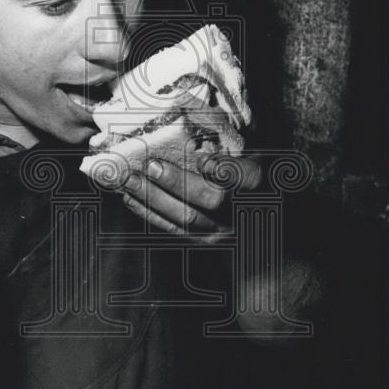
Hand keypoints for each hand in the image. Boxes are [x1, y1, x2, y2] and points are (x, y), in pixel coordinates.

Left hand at [120, 153, 262, 238]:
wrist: (253, 218)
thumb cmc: (244, 178)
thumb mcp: (249, 157)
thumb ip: (229, 151)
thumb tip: (195, 148)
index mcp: (258, 185)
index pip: (249, 176)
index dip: (225, 168)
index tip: (202, 159)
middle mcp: (242, 212)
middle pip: (210, 200)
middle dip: (177, 183)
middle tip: (151, 166)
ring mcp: (222, 231)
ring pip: (186, 218)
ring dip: (153, 198)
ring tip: (130, 180)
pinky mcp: (203, 241)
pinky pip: (173, 229)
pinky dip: (150, 213)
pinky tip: (132, 199)